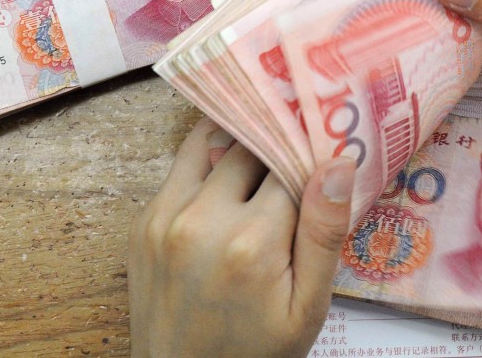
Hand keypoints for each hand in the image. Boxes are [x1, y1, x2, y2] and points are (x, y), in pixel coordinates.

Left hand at [128, 116, 356, 357]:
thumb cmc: (256, 350)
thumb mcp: (307, 307)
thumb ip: (324, 233)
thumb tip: (338, 163)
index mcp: (251, 242)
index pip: (291, 163)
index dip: (310, 158)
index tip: (324, 160)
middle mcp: (201, 219)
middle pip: (250, 147)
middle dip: (276, 152)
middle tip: (293, 172)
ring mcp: (164, 217)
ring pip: (212, 144)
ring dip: (239, 150)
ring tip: (260, 171)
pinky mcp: (143, 221)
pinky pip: (181, 167)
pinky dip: (208, 168)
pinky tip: (226, 192)